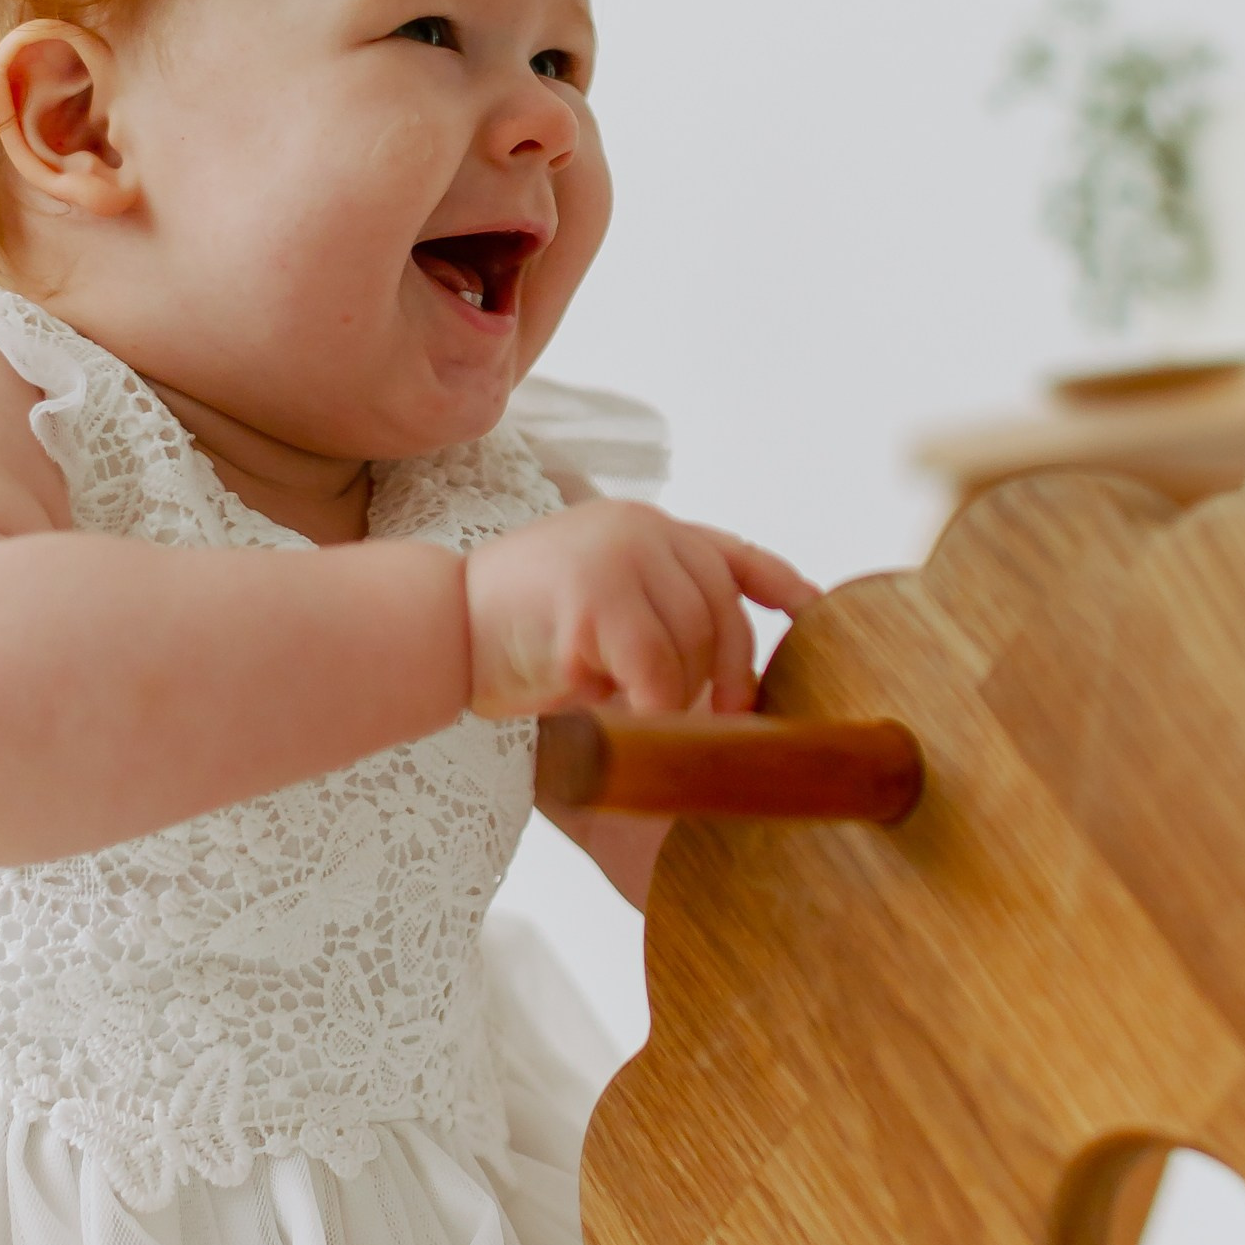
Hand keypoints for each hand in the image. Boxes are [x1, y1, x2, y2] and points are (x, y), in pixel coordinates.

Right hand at [462, 501, 817, 719]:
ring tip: (623, 704)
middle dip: (730, 671)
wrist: (432, 628)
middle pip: (721, 611)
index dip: (778, 583)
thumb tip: (724, 674)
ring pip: (691, 647)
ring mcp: (622, 558)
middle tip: (725, 718)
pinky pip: (656, 674)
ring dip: (670, 695)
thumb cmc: (506, 632)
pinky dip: (646, 706)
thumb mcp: (592, 603)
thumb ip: (651, 611)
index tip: (812, 611)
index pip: (730, 552)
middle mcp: (641, 530)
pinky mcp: (601, 600)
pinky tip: (608, 708)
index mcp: (642, 526)